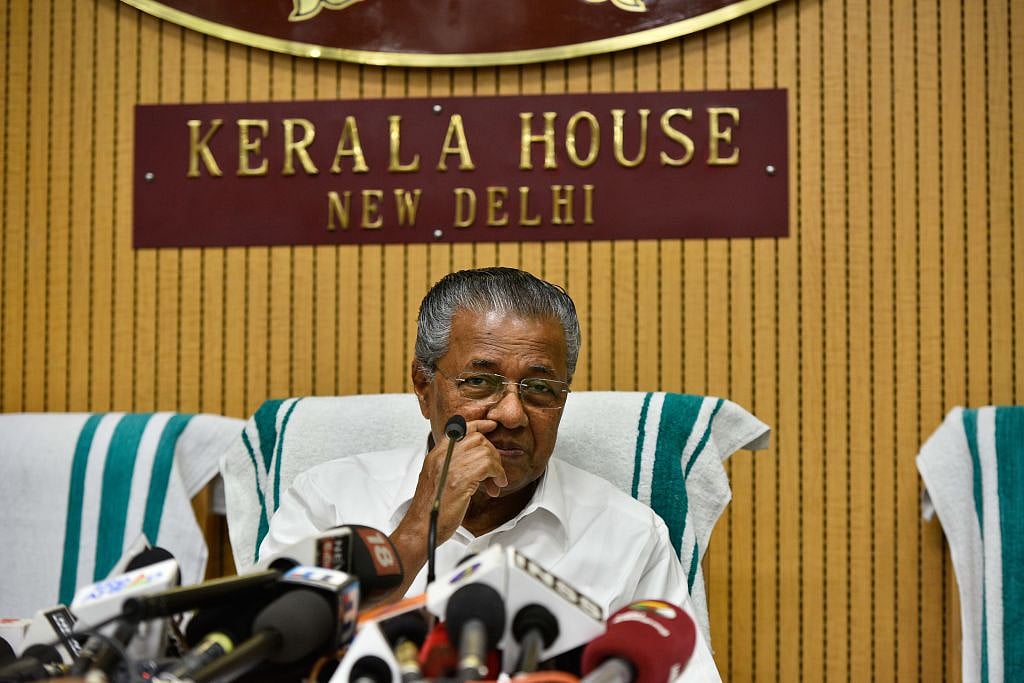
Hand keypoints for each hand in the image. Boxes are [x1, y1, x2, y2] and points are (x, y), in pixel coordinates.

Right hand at [410, 418, 508, 541]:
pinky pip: (488, 465)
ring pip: (485, 451)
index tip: (491, 426)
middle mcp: (442, 456)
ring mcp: (451, 466)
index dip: (478, 425)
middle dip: (492, 453)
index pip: (460, 429)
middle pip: (477, 438)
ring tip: (495, 483)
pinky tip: (495, 486)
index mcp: (436, 455)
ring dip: (496, 467)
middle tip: (494, 472)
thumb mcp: (437, 479)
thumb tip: (474, 461)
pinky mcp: (461, 479)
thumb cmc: (431, 509)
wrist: (422, 528)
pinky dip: (497, 475)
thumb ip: (452, 465)